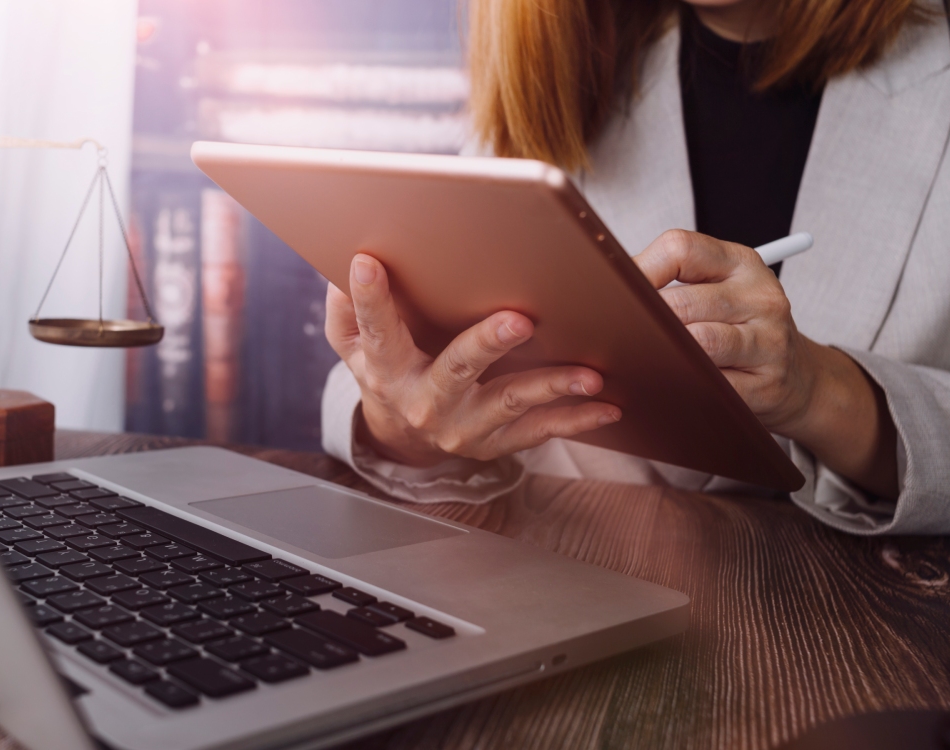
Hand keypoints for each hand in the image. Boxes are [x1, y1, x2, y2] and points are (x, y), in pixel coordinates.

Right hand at [325, 253, 621, 466]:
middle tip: (521, 319)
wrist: (403, 435)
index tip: (369, 261)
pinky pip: (538, 432)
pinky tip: (607, 404)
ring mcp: (462, 427)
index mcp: (385, 369)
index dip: (370, 298)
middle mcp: (423, 402)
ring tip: (589, 373)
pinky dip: (575, 420)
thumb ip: (345, 307)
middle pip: (455, 370)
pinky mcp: (495, 443)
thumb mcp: (354, 343)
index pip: (375, 330)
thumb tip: (342, 262)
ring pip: (509, 403)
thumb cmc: (387, 366)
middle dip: (488, 345)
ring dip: (550, 386)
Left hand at [634, 230, 896, 497]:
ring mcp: (770, 341)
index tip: (613, 292)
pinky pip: (713, 385)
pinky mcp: (767, 385)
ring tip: (640, 360)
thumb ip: (671, 280)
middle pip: (683, 301)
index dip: (639, 270)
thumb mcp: (716, 290)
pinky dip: (684, 387)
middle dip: (644, 321)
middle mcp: (761, 296)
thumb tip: (605, 286)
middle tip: (616, 335)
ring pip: (700, 343)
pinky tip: (668, 386)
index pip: (681, 248)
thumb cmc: (737, 328)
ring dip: (663, 354)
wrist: (796, 378)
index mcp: (741, 263)